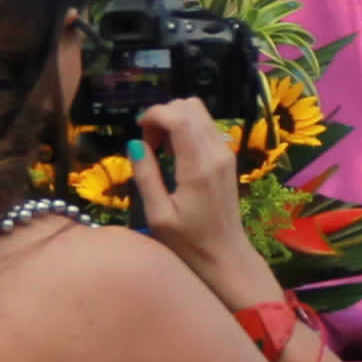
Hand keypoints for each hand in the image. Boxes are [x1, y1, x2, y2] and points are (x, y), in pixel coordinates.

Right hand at [130, 99, 263, 290]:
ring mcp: (226, 153)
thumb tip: (135, 143)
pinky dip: (186, 130)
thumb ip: (146, 176)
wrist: (225, 255)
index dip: (154, 114)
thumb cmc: (188, 242)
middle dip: (163, 116)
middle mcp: (217, 153)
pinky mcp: (227, 158)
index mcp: (198, 167)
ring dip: (174, 121)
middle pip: (191, 106)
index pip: (179, 116)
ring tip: (160, 150)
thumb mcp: (157, 214)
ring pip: (200, 113)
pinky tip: (175, 155)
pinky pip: (206, 127)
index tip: (138, 131)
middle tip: (149, 144)